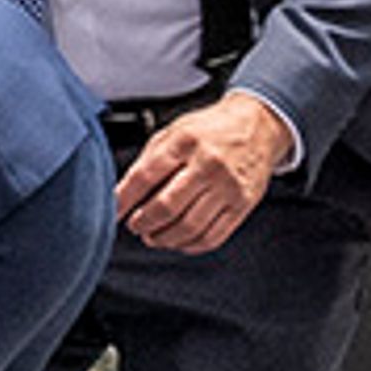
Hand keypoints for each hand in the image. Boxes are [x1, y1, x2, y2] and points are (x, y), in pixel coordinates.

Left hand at [114, 92, 284, 254]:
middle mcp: (209, 164)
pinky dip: (189, 245)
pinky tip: (178, 241)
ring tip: (152, 236)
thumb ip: (148, 162)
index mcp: (185, 142)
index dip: (123, 200)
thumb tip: (122, 196)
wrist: (258, 125)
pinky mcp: (244, 204)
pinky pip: (213, 236)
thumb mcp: (173, 132)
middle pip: (166, 207)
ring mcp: (229, 186)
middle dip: (142, 223)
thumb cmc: (208, 131)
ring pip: (189, 227)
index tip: (112, 212)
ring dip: (163, 238)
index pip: (144, 177)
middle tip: (135, 225)